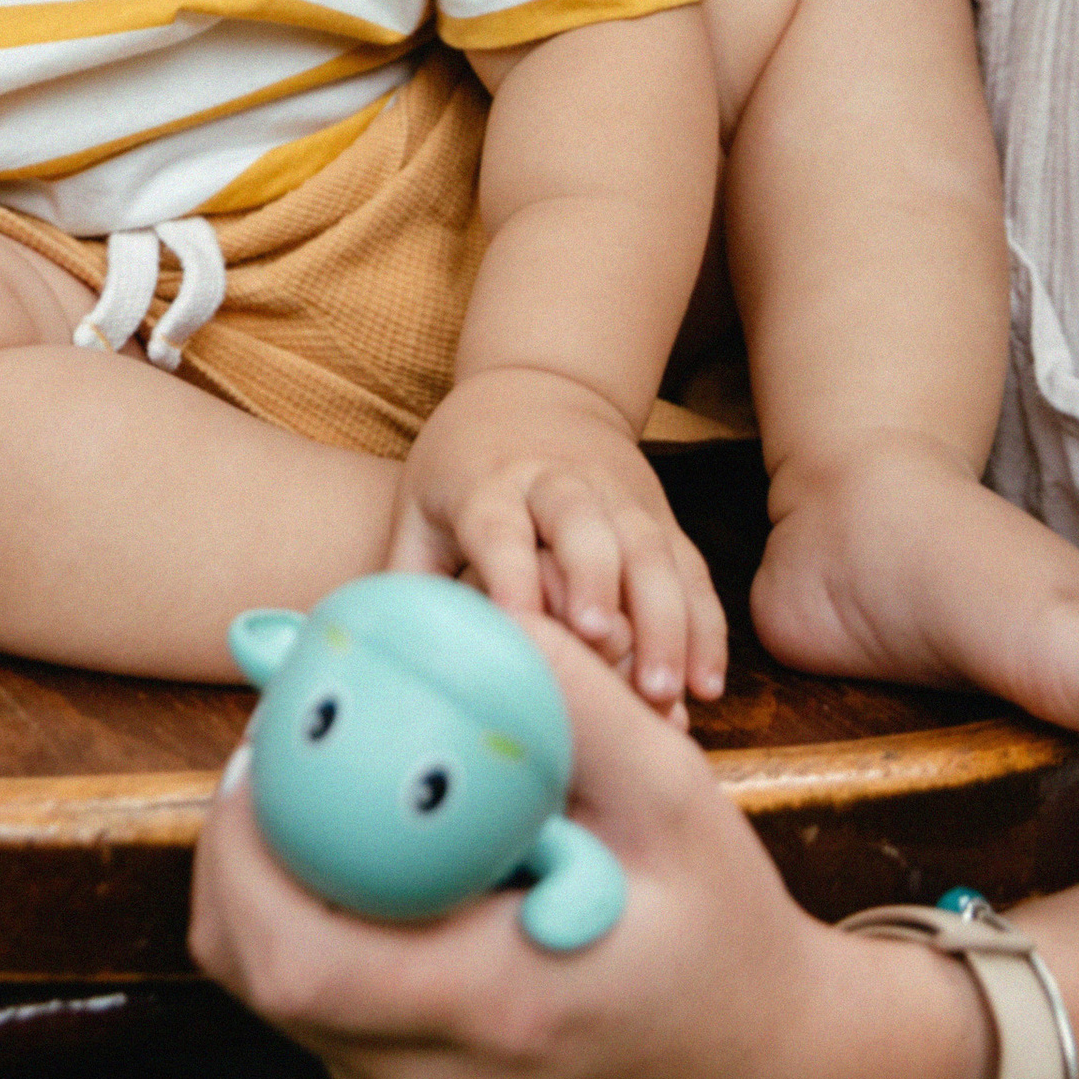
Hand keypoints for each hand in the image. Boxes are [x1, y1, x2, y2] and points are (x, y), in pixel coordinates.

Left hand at [192, 612, 986, 1078]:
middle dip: (236, 861)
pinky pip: (327, 1033)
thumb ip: (571, 701)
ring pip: (281, 1009)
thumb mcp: (676, 799)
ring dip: (274, 901)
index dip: (243, 849)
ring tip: (321, 806)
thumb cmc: (726, 931)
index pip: (296, 958)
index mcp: (504, 1016)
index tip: (257, 751)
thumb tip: (473, 614)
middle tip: (264, 764)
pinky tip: (375, 882)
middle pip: (260, 981)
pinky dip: (320, 949)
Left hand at [392, 373, 728, 713]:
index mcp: (489, 482)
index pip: (499, 526)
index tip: (521, 624)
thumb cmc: (463, 463)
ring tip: (665, 690)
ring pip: (649, 553)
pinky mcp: (661, 516)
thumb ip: (405, 572)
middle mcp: (559, 484)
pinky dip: (703, 625)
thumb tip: (371, 648)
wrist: (538, 388)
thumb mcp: (420, 502)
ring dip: (663, 620)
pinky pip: (690, 570)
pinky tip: (707, 682)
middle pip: (583, 528)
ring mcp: (619, 498)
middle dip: (595, 582)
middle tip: (600, 644)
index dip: (510, 572)